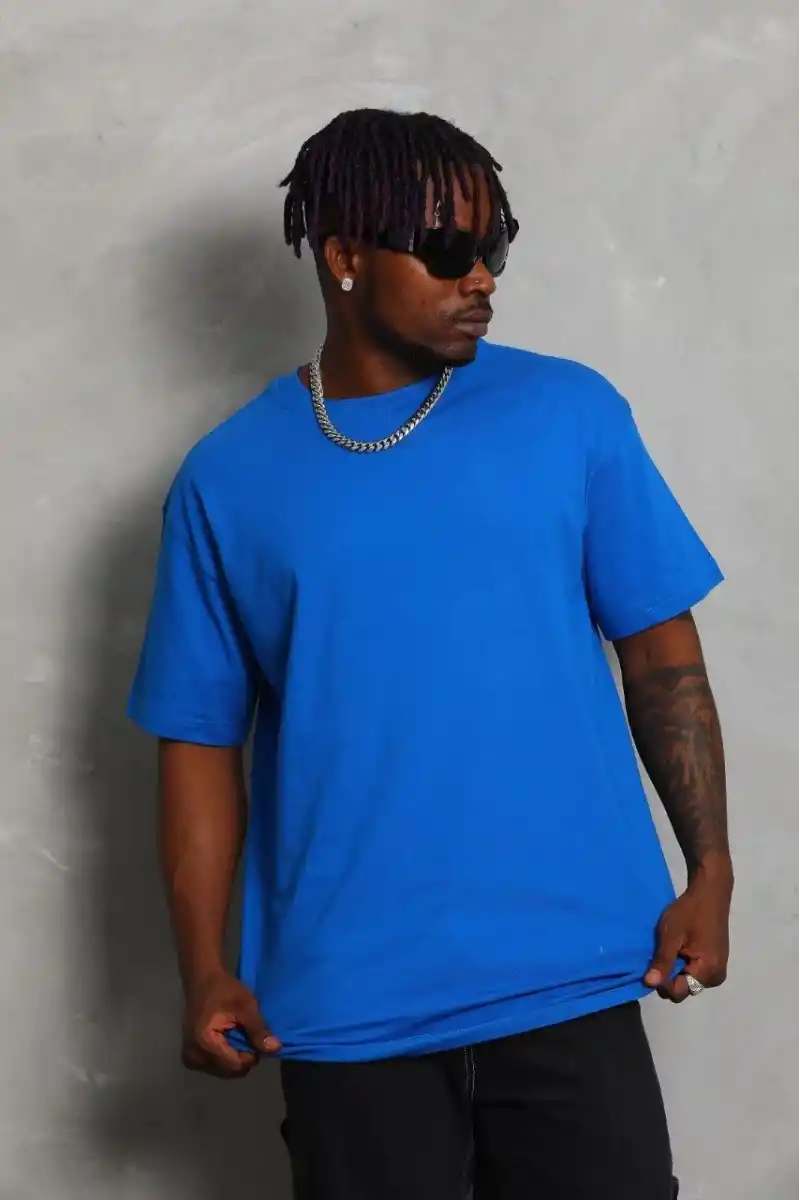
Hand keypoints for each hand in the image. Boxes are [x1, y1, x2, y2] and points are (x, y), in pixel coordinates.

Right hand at [182, 969, 279, 1077]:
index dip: (251, 1056)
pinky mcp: (190, 1057)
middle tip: (248, 1036)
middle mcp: (193, 1056)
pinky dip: (225, 1057)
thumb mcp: (246, 1007)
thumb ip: (259, 1030)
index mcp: (204, 1043)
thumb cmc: (224, 990)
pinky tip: (228, 1041)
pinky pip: (214, 1066)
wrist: (202, 980)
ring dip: (234, 1058)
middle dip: (243, 1058)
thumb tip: (276, 1049)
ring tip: (237, 1036)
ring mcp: (190, 1058)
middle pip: (228, 1071)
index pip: (235, 1065)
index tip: (256, 1038)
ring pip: (223, 1070)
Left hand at [644, 869, 731, 1002]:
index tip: (653, 964)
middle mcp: (715, 977)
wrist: (710, 893)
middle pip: (684, 988)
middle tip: (660, 954)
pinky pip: (695, 972)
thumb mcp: (671, 935)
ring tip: (670, 949)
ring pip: (688, 981)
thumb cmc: (690, 912)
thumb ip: (662, 961)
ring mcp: (717, 969)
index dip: (662, 982)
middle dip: (669, 977)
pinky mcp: (716, 962)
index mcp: (707, 972)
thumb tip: (650, 984)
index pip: (678, 992)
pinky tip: (678, 948)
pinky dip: (684, 964)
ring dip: (676, 970)